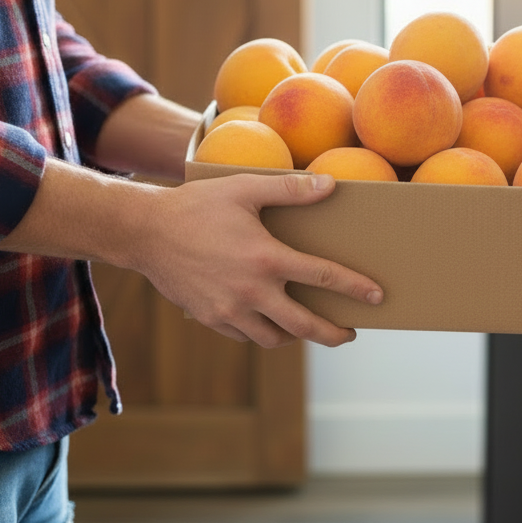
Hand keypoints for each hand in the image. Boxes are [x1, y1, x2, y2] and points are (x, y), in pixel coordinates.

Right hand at [132, 172, 381, 347]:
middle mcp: (251, 291)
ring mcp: (229, 310)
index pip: (323, 276)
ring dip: (296, 335)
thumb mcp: (244, 188)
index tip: (377, 297)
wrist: (144, 232)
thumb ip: (290, 189)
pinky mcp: (211, 318)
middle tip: (350, 334)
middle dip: (334, 334)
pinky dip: (263, 331)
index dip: (355, 288)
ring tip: (308, 327)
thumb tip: (330, 185)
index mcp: (266, 258)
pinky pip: (246, 335)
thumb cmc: (197, 205)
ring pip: (274, 338)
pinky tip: (269, 321)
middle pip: (305, 325)